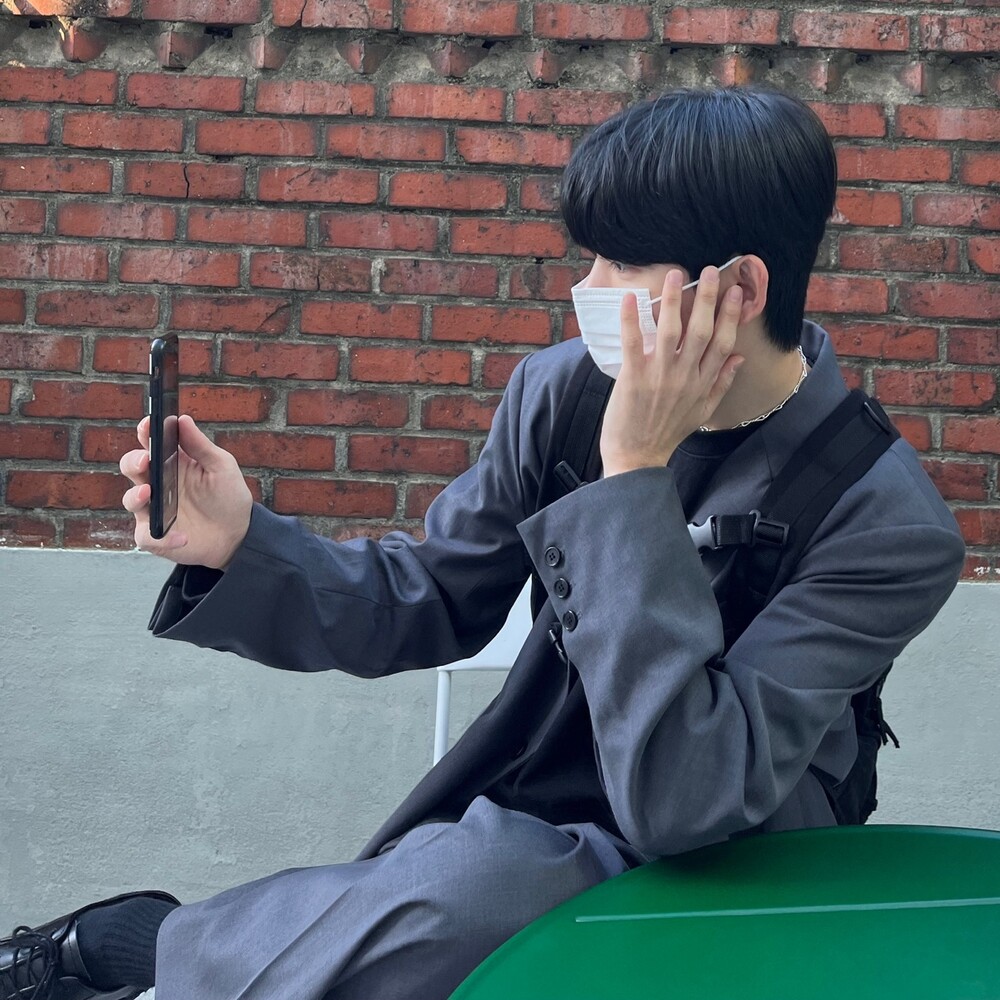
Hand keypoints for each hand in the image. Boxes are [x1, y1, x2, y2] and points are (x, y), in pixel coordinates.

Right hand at [120, 415, 252, 569]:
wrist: (238, 532)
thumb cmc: (227, 495)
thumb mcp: (221, 467)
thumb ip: (201, 446)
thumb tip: (183, 419)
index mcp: (171, 462)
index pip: (149, 442)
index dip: (144, 432)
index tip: (148, 424)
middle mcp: (156, 483)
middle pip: (132, 467)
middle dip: (133, 461)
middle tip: (145, 460)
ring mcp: (153, 510)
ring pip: (130, 500)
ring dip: (135, 496)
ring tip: (149, 494)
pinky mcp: (156, 535)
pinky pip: (147, 537)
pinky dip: (162, 537)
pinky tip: (182, 537)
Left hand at [600, 266, 744, 476]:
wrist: (637, 458)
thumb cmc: (667, 434)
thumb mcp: (702, 413)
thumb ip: (721, 384)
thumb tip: (740, 357)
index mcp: (703, 383)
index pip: (723, 343)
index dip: (731, 316)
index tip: (736, 293)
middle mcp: (686, 376)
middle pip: (701, 331)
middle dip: (707, 299)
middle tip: (710, 271)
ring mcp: (660, 376)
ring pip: (671, 331)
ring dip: (674, 300)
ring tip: (675, 275)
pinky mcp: (634, 378)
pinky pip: (634, 343)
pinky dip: (631, 320)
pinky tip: (630, 299)